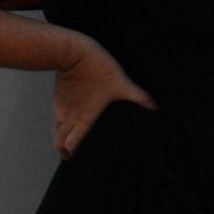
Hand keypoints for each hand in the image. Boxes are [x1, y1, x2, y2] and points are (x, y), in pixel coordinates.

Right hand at [52, 38, 155, 158]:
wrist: (73, 53)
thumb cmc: (98, 69)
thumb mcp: (122, 84)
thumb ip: (139, 97)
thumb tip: (157, 108)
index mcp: (83, 119)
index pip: (69, 146)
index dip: (72, 155)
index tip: (81, 160)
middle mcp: (68, 118)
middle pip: (58, 145)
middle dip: (65, 153)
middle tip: (77, 156)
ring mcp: (60, 110)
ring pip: (56, 133)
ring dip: (62, 141)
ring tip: (74, 145)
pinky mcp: (58, 101)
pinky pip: (56, 121)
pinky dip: (61, 128)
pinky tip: (73, 125)